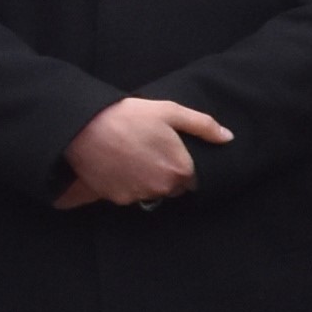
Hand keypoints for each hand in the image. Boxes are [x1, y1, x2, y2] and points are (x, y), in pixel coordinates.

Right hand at [55, 95, 229, 208]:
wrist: (84, 127)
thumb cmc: (130, 116)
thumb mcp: (171, 112)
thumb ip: (203, 126)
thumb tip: (228, 137)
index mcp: (180, 169)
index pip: (193, 179)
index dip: (182, 166)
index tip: (170, 154)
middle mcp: (162, 188)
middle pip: (173, 188)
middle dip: (166, 174)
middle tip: (149, 152)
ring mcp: (138, 195)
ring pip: (151, 192)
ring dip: (146, 180)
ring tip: (132, 157)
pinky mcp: (116, 198)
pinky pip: (129, 195)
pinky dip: (126, 184)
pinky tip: (118, 166)